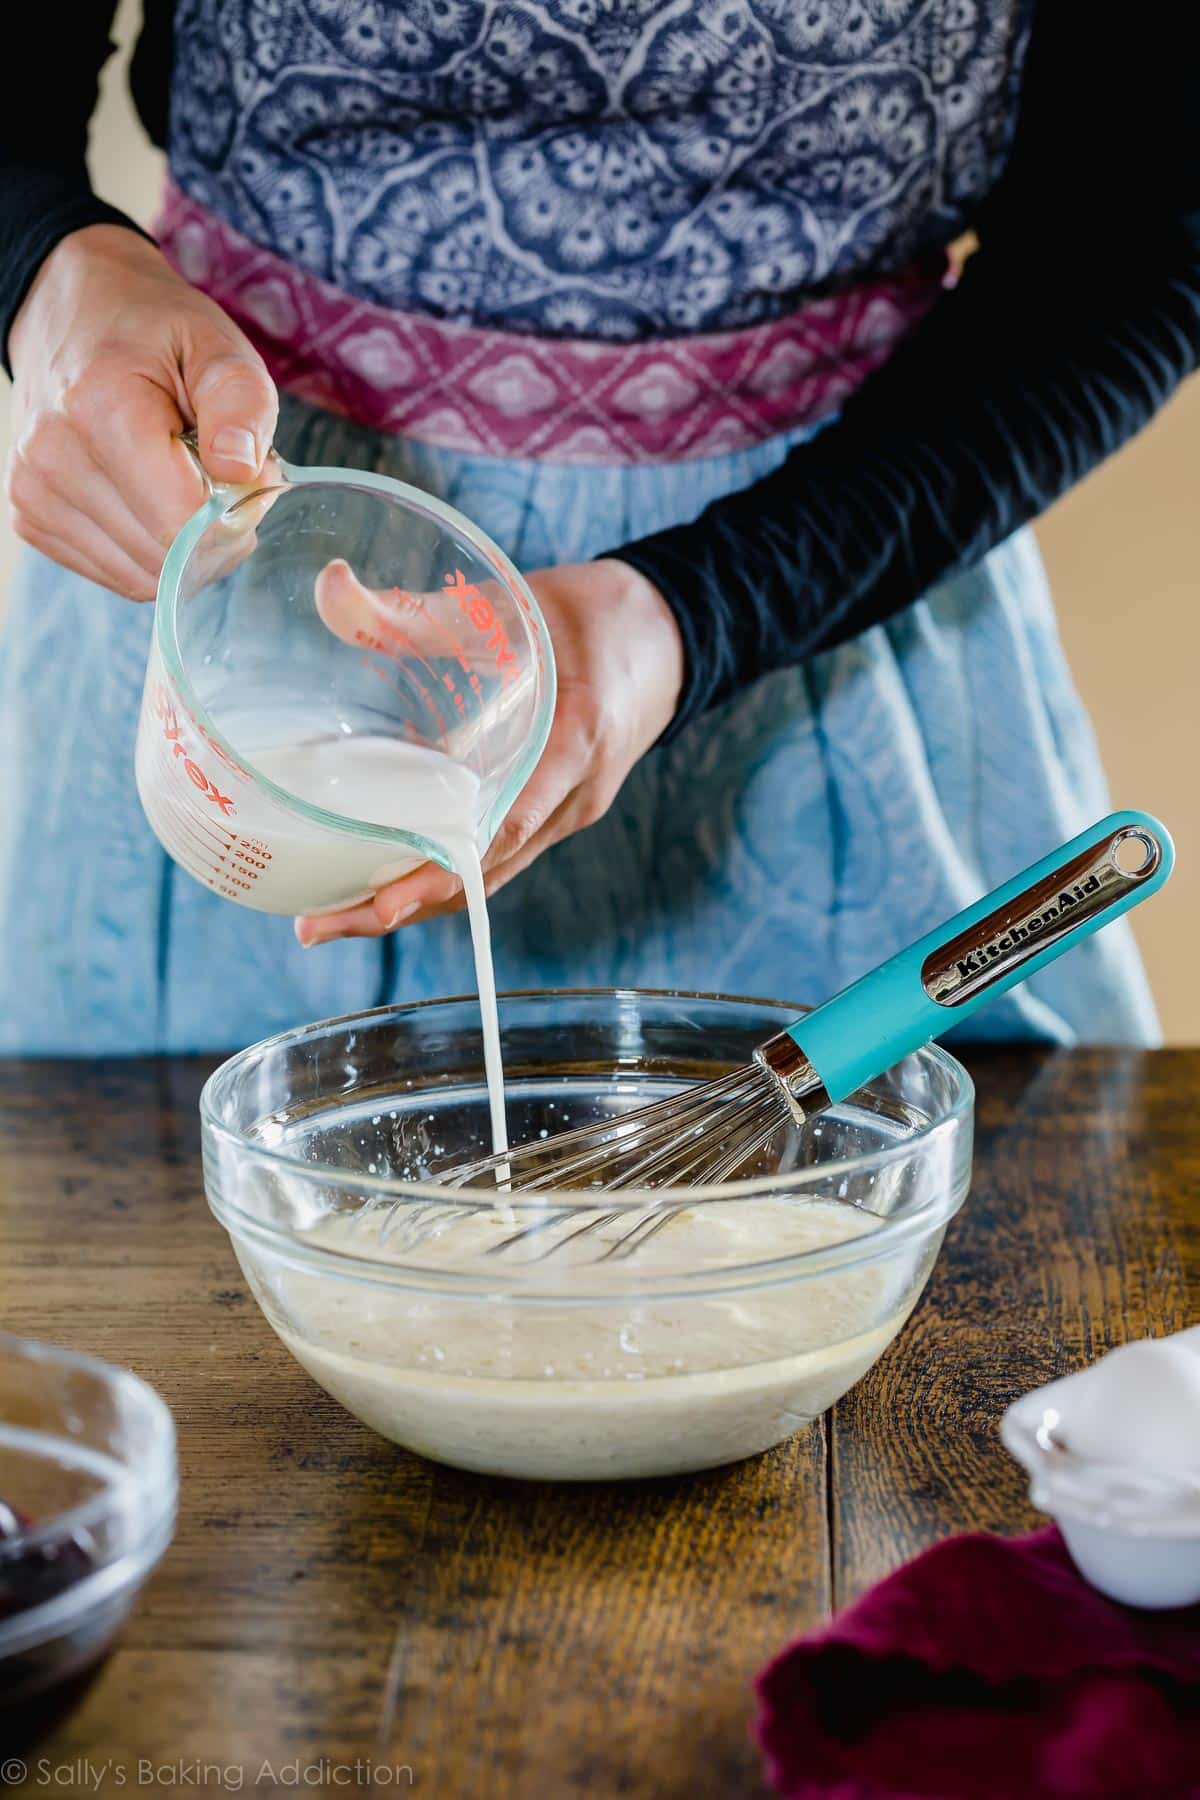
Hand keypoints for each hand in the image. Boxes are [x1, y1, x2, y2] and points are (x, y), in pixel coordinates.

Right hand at [6, 224, 277, 599]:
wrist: (75, 316)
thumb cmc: (155, 334)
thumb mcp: (216, 347)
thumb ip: (241, 404)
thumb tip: (240, 471)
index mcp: (100, 407)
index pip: (180, 522)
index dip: (231, 518)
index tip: (243, 481)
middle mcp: (52, 456)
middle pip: (162, 556)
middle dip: (209, 534)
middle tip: (216, 476)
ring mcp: (33, 491)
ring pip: (140, 576)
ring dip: (179, 546)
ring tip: (179, 482)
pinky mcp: (31, 517)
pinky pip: (116, 573)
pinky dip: (146, 550)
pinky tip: (147, 498)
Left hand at [296, 558, 683, 943]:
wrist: (666, 639)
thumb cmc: (589, 616)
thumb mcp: (511, 603)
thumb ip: (420, 608)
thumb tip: (330, 587)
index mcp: (575, 742)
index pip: (503, 829)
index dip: (440, 873)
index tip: (379, 904)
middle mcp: (574, 796)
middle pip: (482, 878)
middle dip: (399, 909)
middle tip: (317, 925)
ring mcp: (567, 813)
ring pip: (485, 879)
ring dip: (412, 903)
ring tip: (331, 916)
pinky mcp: (554, 815)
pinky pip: (494, 859)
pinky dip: (440, 875)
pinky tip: (383, 874)